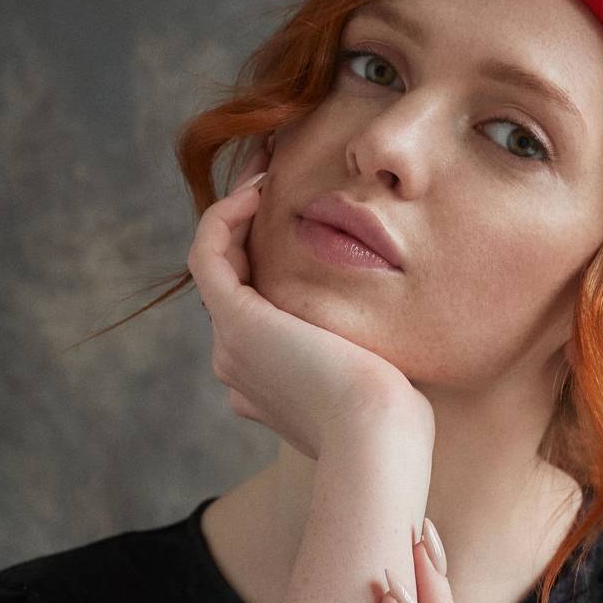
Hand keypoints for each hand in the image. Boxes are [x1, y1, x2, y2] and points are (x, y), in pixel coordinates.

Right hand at [188, 143, 428, 459]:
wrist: (377, 437)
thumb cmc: (394, 420)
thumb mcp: (378, 382)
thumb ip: (365, 361)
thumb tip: (380, 350)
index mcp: (267, 378)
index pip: (257, 306)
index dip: (270, 254)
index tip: (303, 212)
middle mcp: (239, 361)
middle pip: (234, 277)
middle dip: (251, 223)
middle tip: (278, 171)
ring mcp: (231, 343)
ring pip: (218, 260)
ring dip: (235, 208)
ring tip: (268, 166)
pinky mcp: (235, 321)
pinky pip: (209, 252)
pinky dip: (226, 216)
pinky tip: (262, 188)